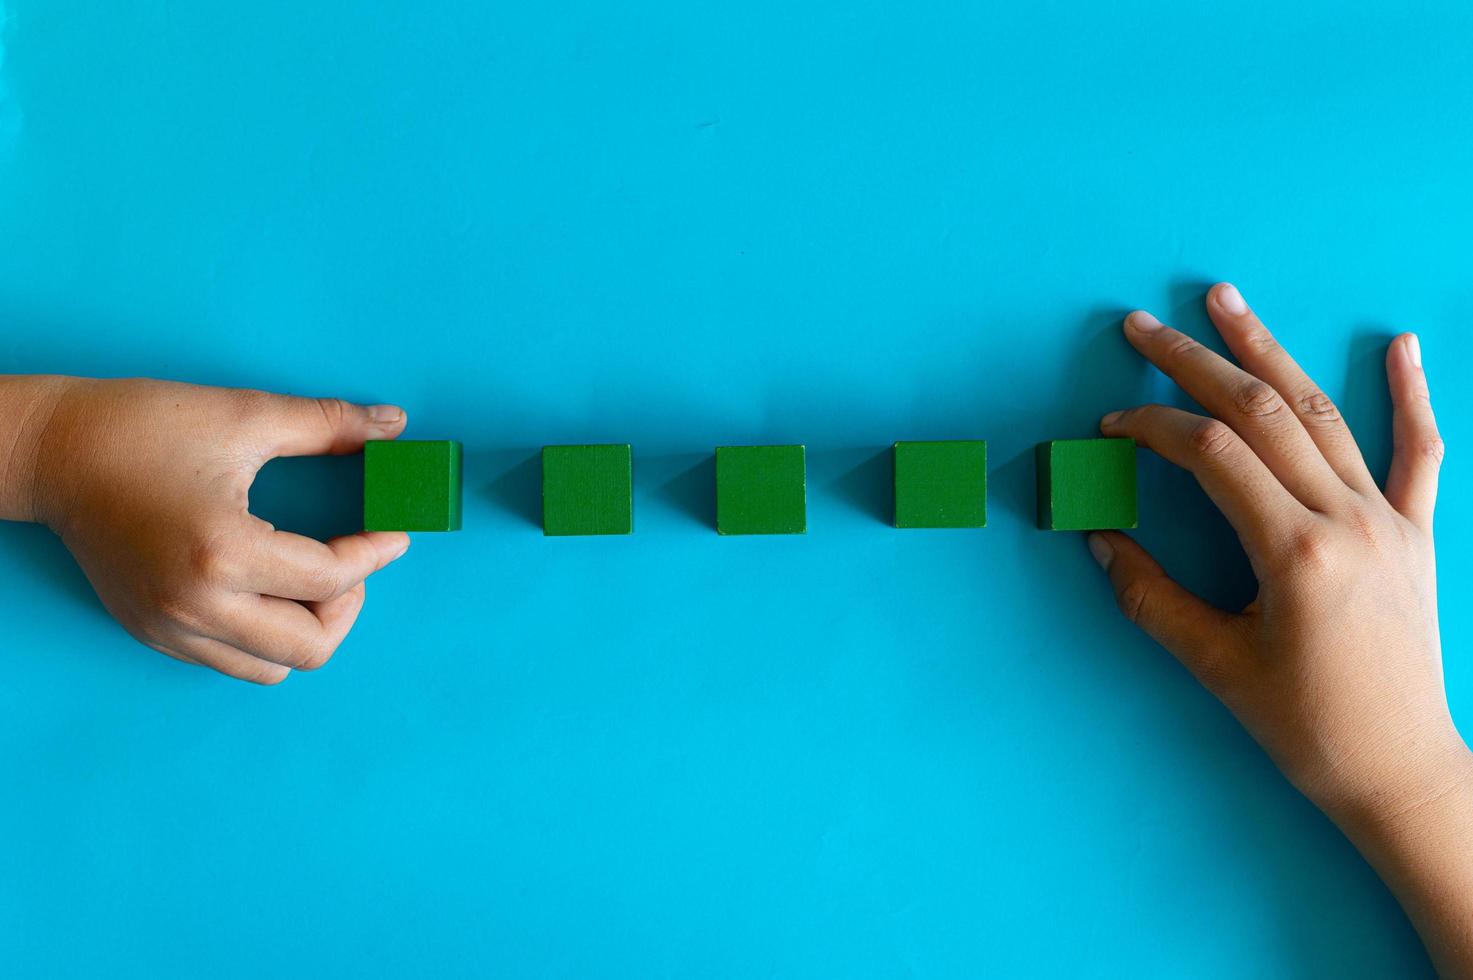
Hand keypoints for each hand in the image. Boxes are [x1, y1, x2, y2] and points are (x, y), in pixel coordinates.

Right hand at [18, 378, 410, 683]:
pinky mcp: (152, 632)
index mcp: (224, 552)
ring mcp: (170, 627)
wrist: (51, 451)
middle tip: (351, 558)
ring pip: (273, 667)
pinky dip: (266, 633)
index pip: (331, 579)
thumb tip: (394, 424)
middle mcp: (197, 605)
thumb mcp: (246, 415)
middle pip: (311, 647)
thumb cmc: (142, 426)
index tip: (394, 531)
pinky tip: (268, 584)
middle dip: (348, 603)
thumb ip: (329, 425)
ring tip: (310, 575)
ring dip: (308, 627)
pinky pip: (231, 659)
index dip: (377, 552)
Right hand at [1091, 283, 1471, 973]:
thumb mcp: (1215, 665)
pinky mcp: (1416, 534)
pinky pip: (1420, 452)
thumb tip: (1101, 539)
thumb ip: (1151, 596)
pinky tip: (1404, 346)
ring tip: (1228, 301)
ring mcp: (1389, 521)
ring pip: (1325, 414)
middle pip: (1263, 413)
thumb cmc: (1306, 728)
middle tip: (1145, 325)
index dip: (1154, 428)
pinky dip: (1412, 396)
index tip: (1112, 424)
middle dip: (1196, 362)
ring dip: (1272, 353)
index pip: (1214, 455)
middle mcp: (1347, 521)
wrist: (1400, 769)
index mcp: (1295, 552)